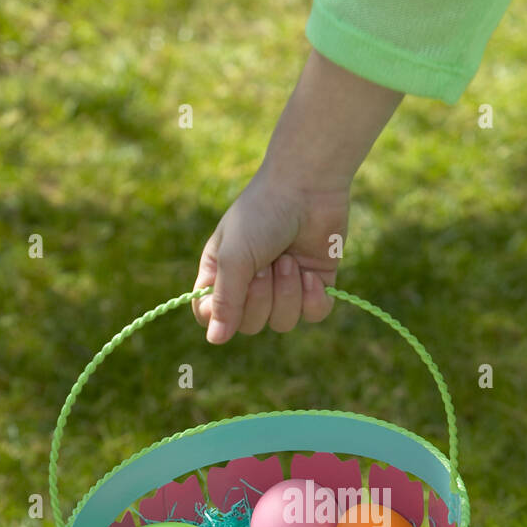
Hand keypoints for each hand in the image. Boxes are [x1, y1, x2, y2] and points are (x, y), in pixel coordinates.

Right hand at [192, 166, 349, 343]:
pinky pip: (313, 315)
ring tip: (289, 259)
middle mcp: (251, 284)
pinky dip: (312, 298)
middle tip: (266, 263)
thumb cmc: (262, 214)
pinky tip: (311, 273)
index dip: (220, 316)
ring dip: (287, 292)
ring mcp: (284, 286)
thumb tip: (215, 340)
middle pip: (251, 325)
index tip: (231, 293)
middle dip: (260, 297)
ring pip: (283, 323)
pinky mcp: (315, 285)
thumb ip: (225, 300)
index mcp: (221, 273)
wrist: (308, 186)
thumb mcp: (234, 256)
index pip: (211, 317)